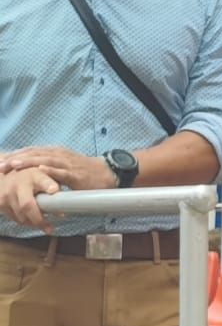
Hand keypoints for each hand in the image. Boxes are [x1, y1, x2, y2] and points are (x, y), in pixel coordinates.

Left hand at [0, 146, 115, 189]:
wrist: (107, 173)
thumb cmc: (83, 172)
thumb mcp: (63, 166)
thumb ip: (48, 167)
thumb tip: (30, 171)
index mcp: (54, 152)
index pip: (31, 151)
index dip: (15, 155)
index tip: (0, 160)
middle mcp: (59, 155)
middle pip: (34, 154)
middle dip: (15, 159)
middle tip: (0, 164)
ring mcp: (67, 164)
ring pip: (44, 160)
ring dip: (28, 161)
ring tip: (13, 164)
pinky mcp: (76, 174)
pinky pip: (62, 171)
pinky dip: (50, 169)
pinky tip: (40, 169)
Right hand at [0, 167, 60, 229]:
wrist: (6, 172)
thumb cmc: (31, 174)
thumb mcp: (45, 175)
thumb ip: (55, 187)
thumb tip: (64, 206)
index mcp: (33, 176)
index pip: (42, 181)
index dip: (49, 185)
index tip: (54, 190)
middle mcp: (18, 185)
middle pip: (27, 206)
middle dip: (40, 220)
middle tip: (51, 229)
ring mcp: (6, 194)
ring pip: (20, 216)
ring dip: (33, 223)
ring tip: (45, 226)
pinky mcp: (0, 202)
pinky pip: (14, 217)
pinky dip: (24, 221)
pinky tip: (32, 221)